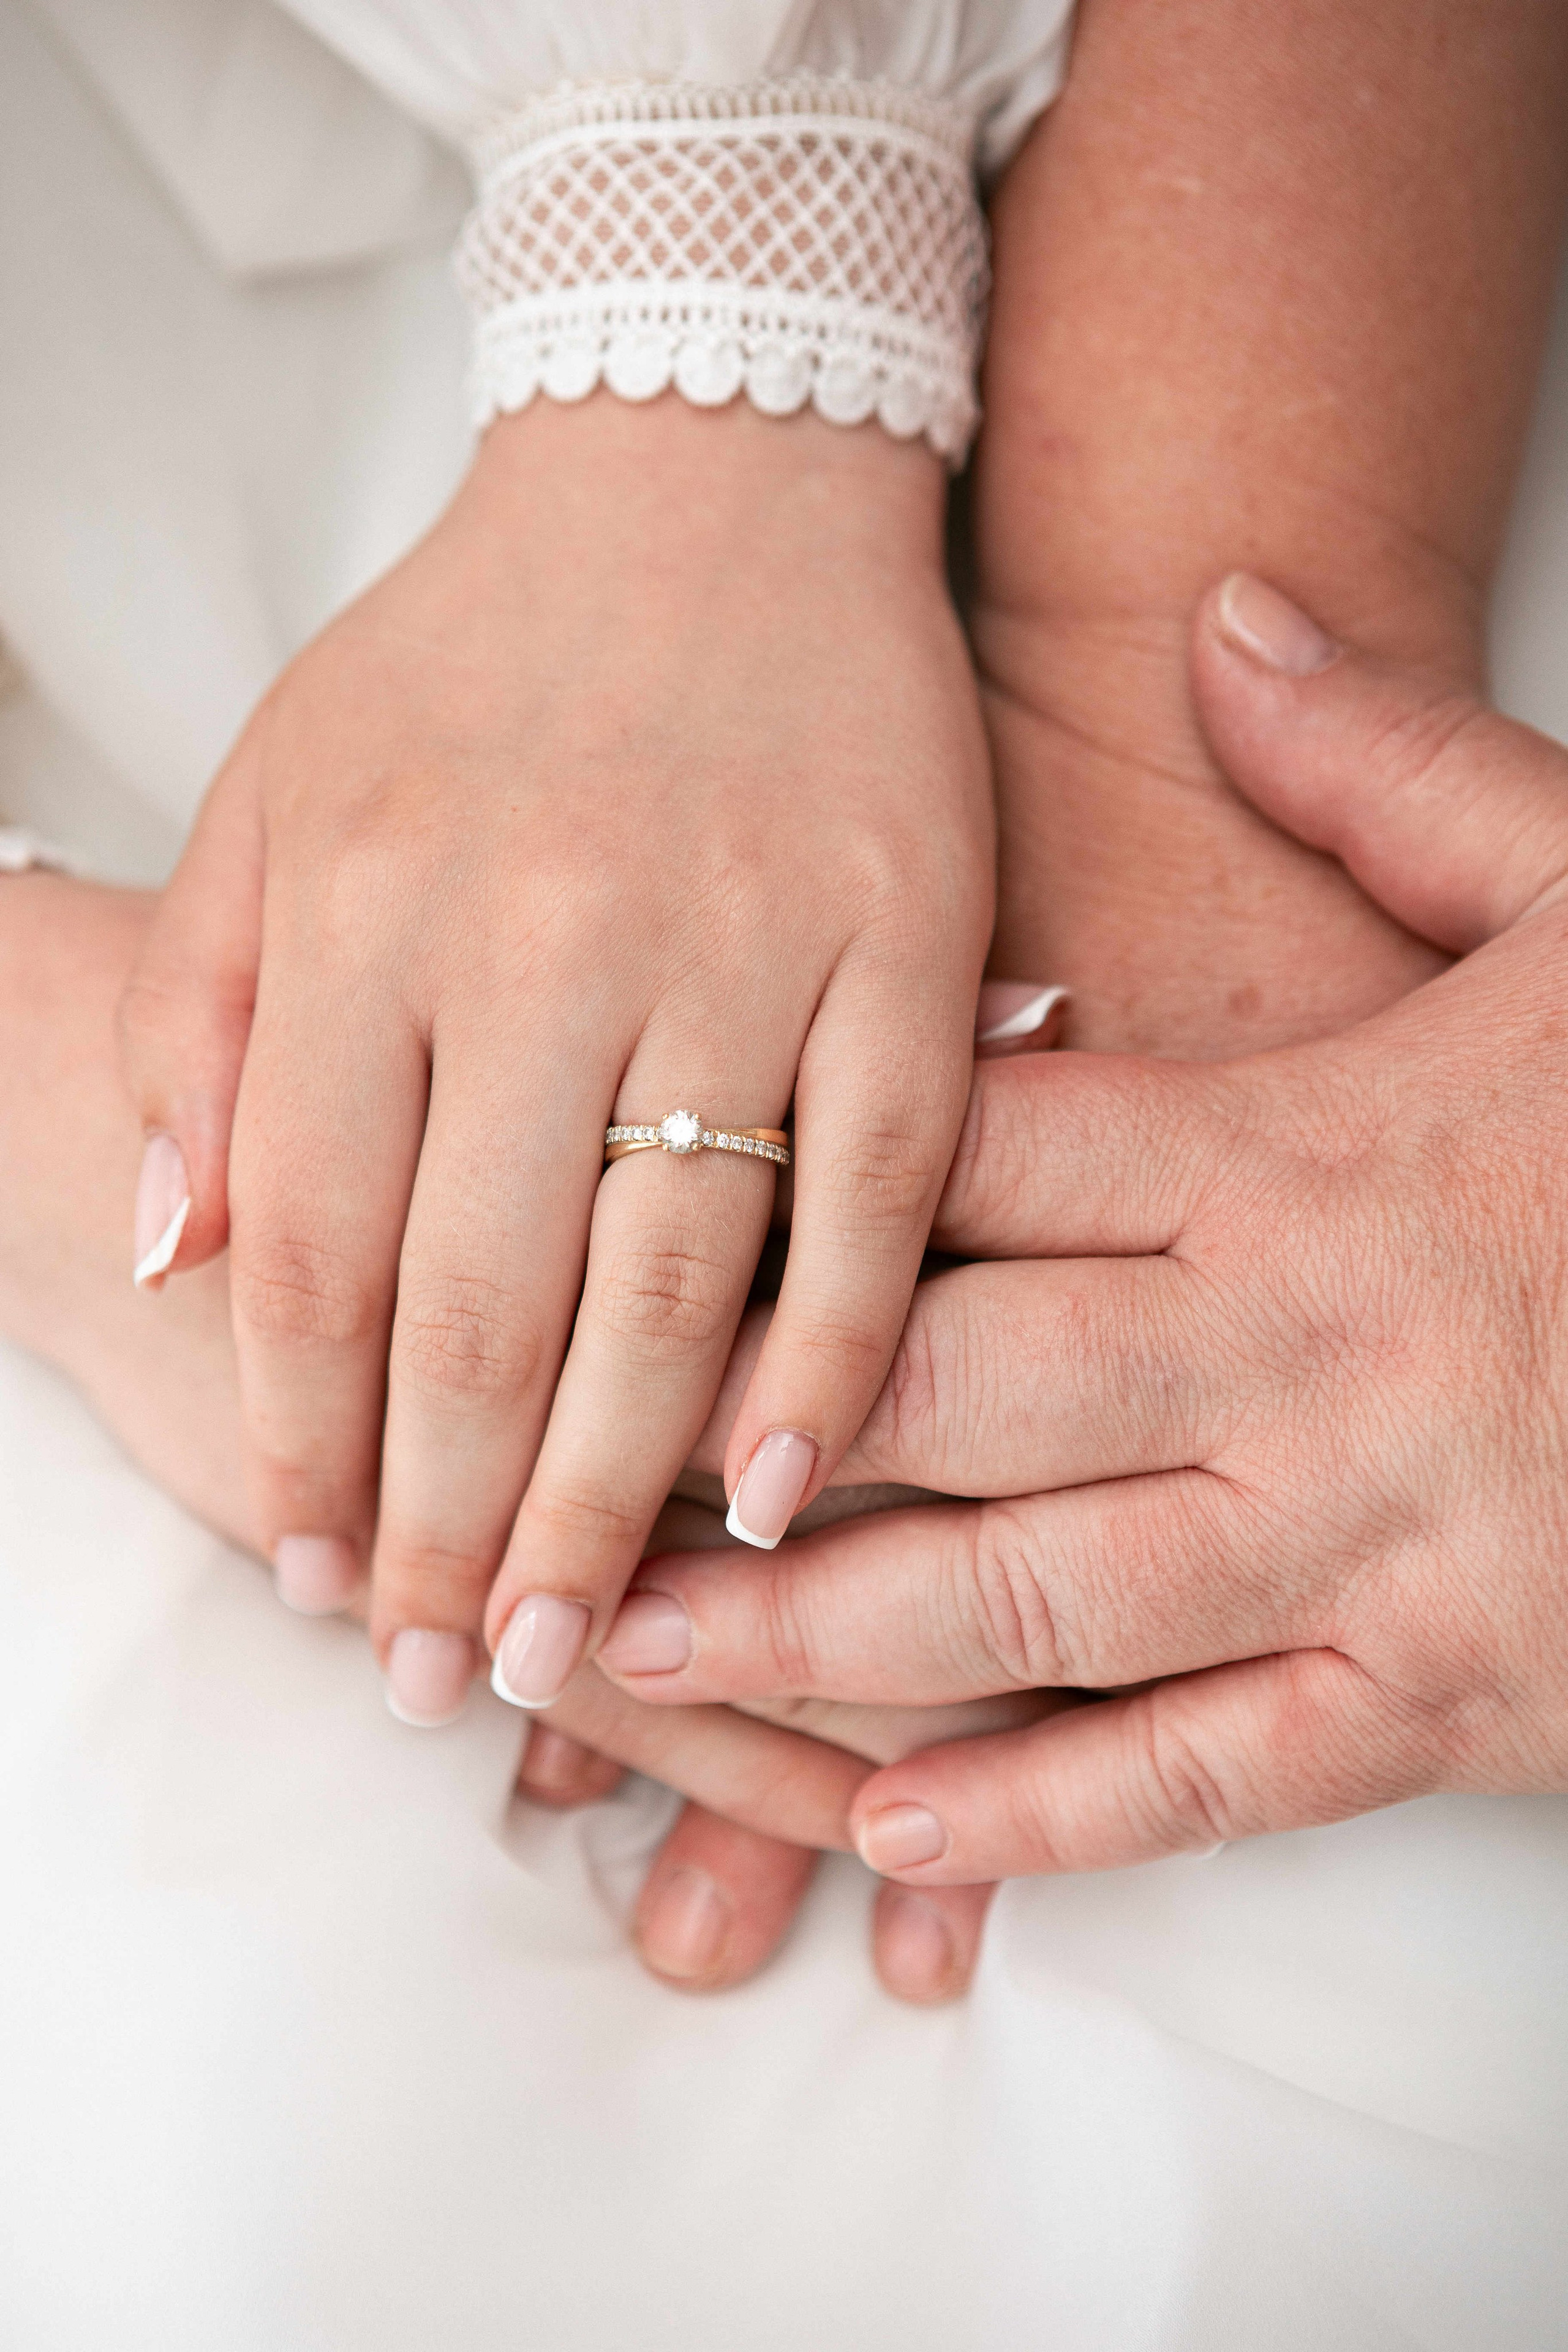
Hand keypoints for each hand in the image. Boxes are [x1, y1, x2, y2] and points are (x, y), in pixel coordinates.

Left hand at [117, 393, 993, 1716]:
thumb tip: (171, 1263)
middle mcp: (548, 938)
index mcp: (369, 911)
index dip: (312, 1445)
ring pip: (676, 1276)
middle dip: (455, 1525)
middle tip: (445, 1674)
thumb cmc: (469, 665)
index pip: (320, 1250)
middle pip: (488, 1303)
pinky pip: (881, 1187)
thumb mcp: (265, 801)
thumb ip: (193, 1029)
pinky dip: (838, 1351)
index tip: (318, 1582)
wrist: (706, 470)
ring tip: (579, 1641)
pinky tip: (788, 1492)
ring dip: (621, 1489)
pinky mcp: (905, 940)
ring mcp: (742, 941)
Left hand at [591, 576, 1567, 1880]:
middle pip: (955, 1386)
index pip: (978, 1168)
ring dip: (820, 1636)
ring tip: (627, 1665)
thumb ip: (1388, 768)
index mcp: (1298, 1150)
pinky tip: (888, 1827)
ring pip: (1042, 1592)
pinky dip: (1054, 1811)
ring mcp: (1370, 1531)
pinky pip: (1220, 1768)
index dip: (780, 1200)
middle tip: (530, 1487)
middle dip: (733, 1440)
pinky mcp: (1455, 1691)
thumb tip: (1223, 614)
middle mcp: (1299, 1346)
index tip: (603, 1228)